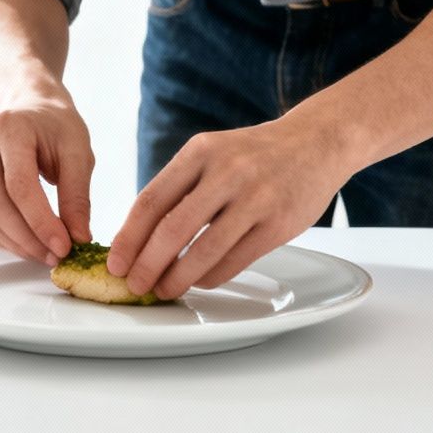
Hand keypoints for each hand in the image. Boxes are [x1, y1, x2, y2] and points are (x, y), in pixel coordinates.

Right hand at [0, 89, 95, 264]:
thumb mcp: (78, 152)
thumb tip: (78, 237)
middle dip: (26, 237)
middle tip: (54, 254)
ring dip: (12, 242)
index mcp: (9, 127)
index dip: (41, 221)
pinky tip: (24, 242)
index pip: (19, 185)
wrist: (30, 106)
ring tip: (42, 252)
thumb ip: (77, 196)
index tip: (64, 246)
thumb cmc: (55, 125)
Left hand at [107, 120, 351, 299]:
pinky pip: (235, 260)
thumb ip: (181, 186)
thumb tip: (140, 234)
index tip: (115, 261)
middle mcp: (226, 173)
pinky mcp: (278, 225)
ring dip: (178, 278)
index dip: (128, 237)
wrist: (317, 143)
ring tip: (163, 290)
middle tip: (134, 283)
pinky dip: (210, 277)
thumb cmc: (254, 154)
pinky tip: (198, 281)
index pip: (151, 200)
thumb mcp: (212, 152)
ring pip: (204, 251)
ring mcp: (255, 199)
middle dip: (147, 264)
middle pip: (172, 229)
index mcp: (200, 152)